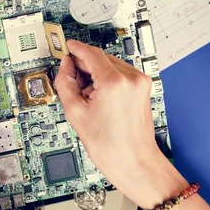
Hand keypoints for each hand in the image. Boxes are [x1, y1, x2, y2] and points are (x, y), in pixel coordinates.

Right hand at [54, 40, 185, 208]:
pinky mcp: (143, 88)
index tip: (67, 47)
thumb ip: (66, 84)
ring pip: (111, 65)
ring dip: (96, 73)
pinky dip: (108, 80)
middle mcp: (131, 78)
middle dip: (85, 66)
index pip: (91, 54)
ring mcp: (140, 82)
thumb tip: (65, 68)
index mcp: (114, 82)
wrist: (134, 162)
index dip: (75, 49)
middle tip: (71, 79)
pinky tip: (100, 98)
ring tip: (87, 97)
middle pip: (101, 58)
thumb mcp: (76, 114)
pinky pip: (121, 74)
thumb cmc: (111, 146)